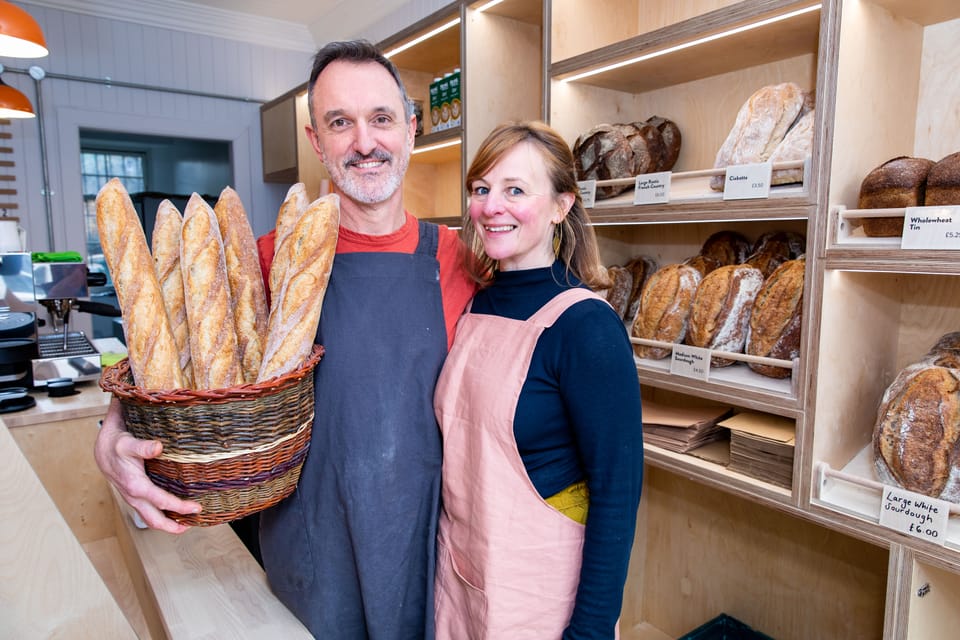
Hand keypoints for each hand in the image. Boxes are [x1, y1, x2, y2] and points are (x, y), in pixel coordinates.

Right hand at [94, 398, 201, 533]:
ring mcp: (134, 500)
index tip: (196, 508)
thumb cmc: (117, 447)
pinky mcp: (135, 498)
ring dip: (169, 525)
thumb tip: (158, 447)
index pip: (161, 502)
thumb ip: (143, 447)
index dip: (180, 507)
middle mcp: (134, 497)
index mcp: (135, 486)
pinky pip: (149, 513)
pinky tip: (174, 513)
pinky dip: (162, 517)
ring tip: (187, 523)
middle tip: (194, 523)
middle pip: (155, 520)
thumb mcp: (129, 444)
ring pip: (151, 519)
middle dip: (174, 526)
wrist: (103, 451)